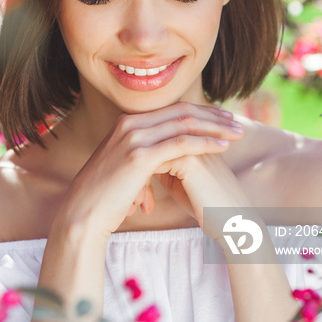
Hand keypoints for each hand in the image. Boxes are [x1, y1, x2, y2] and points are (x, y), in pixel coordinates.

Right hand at [54, 102, 245, 240]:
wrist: (84, 213)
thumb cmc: (105, 197)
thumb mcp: (124, 169)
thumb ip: (142, 161)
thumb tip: (158, 173)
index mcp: (127, 123)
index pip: (171, 110)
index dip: (199, 112)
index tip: (221, 118)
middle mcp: (130, 124)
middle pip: (181, 111)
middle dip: (212, 115)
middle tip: (236, 121)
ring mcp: (134, 138)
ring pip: (184, 123)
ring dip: (215, 127)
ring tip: (237, 133)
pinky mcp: (139, 156)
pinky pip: (180, 143)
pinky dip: (205, 142)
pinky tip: (222, 146)